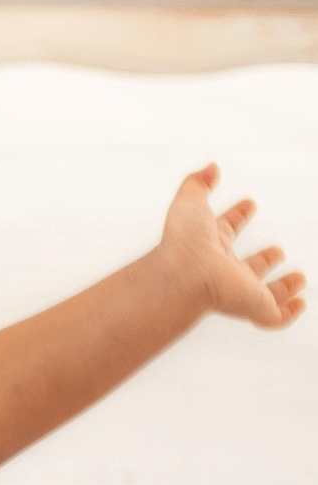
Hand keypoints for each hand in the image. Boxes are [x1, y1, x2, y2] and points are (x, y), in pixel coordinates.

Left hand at [158, 163, 305, 328]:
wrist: (186, 275)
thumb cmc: (184, 242)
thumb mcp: (189, 202)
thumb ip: (197, 183)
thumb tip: (209, 167)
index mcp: (210, 243)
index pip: (225, 228)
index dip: (236, 216)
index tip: (248, 203)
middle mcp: (225, 269)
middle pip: (247, 265)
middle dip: (262, 259)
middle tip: (275, 250)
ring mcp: (240, 290)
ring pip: (262, 293)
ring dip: (281, 286)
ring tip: (297, 278)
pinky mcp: (254, 307)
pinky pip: (274, 317)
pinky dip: (289, 312)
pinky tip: (299, 302)